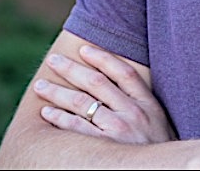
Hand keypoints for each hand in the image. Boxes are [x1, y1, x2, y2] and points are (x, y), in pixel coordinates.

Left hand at [33, 44, 176, 143]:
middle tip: (53, 61)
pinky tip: (46, 113)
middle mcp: (133, 113)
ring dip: (58, 92)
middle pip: (97, 83)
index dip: (102, 58)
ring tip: (41, 86)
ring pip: (82, 102)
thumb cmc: (157, 149)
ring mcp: (119, 130)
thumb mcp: (158, 123)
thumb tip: (114, 84)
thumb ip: (141, 105)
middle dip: (71, 69)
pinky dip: (59, 117)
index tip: (83, 50)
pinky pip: (77, 127)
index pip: (123, 72)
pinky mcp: (105, 147)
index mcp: (149, 104)